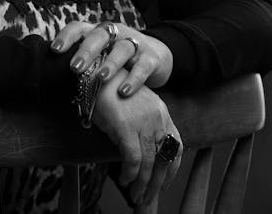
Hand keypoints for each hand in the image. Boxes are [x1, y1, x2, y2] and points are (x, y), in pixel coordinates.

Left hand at [51, 21, 172, 95]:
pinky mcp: (151, 57)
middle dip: (86, 51)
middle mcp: (116, 33)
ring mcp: (135, 43)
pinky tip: (124, 91)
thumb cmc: (119, 59)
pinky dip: (134, 78)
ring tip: (101, 78)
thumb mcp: (102, 57)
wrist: (156, 56)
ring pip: (122, 48)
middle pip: (100, 35)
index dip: (67, 36)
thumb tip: (56, 80)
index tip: (54, 50)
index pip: (80, 27)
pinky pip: (143, 66)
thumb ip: (85, 64)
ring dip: (110, 63)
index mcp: (99, 32)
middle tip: (75, 68)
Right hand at [93, 68, 182, 205]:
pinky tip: (124, 180)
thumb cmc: (109, 91)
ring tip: (135, 195)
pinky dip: (130, 174)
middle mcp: (157, 116)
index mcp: (161, 111)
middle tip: (146, 197)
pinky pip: (133, 159)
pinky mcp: (126, 126)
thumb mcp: (134, 107)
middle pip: (164, 158)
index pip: (176, 145)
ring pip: (149, 162)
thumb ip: (143, 126)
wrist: (94, 73)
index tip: (164, 182)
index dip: (172, 168)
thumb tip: (142, 157)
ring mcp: (142, 121)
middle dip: (156, 182)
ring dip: (142, 183)